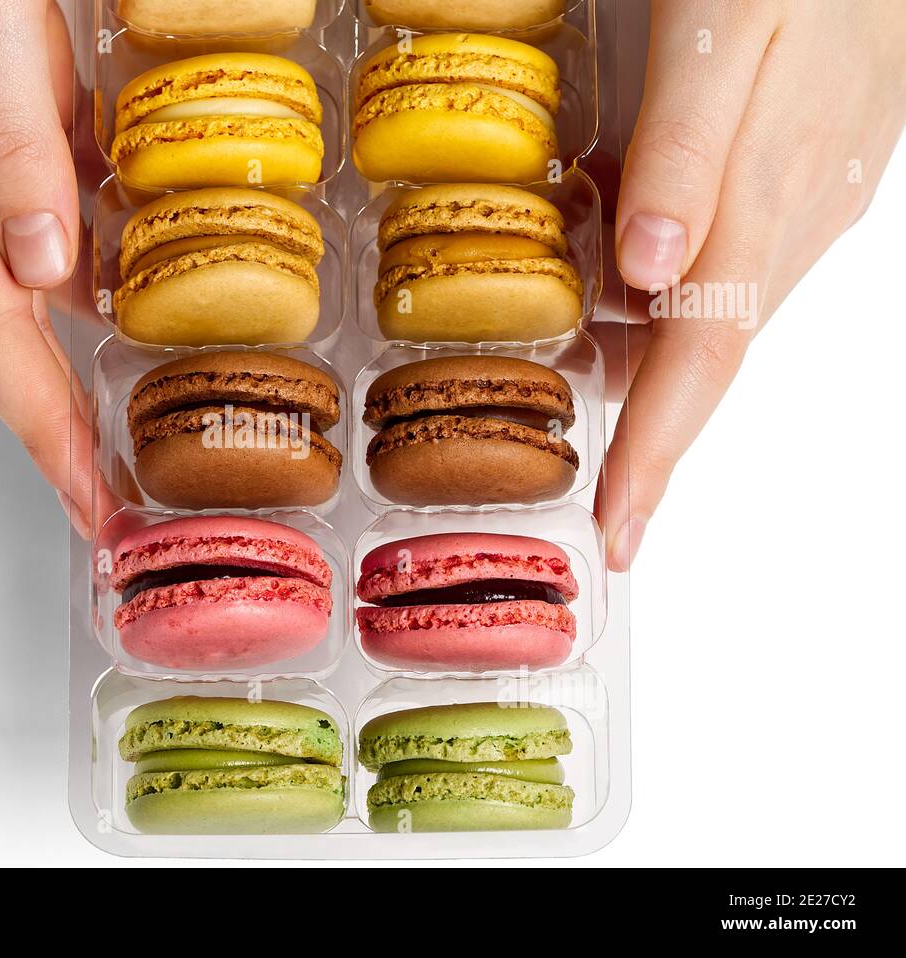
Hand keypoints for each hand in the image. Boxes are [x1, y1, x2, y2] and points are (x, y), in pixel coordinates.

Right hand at [0, 0, 106, 535]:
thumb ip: (8, 138)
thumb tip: (43, 264)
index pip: (1, 341)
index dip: (49, 434)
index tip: (94, 507)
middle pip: (14, 345)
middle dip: (63, 436)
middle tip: (115, 505)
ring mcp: (0, 162)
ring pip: (41, 300)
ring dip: (80, 379)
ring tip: (127, 438)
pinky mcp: (31, 130)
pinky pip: (69, 236)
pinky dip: (102, 293)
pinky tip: (137, 308)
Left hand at [598, 0, 905, 569]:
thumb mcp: (722, 26)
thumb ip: (686, 150)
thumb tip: (649, 275)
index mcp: (765, 192)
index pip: (702, 357)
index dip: (657, 451)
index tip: (619, 531)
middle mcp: (796, 215)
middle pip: (710, 356)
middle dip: (656, 442)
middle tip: (601, 511)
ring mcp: (812, 195)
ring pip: (720, 312)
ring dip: (661, 373)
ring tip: (600, 431)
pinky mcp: (810, 168)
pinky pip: (732, 260)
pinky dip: (675, 298)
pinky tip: (630, 291)